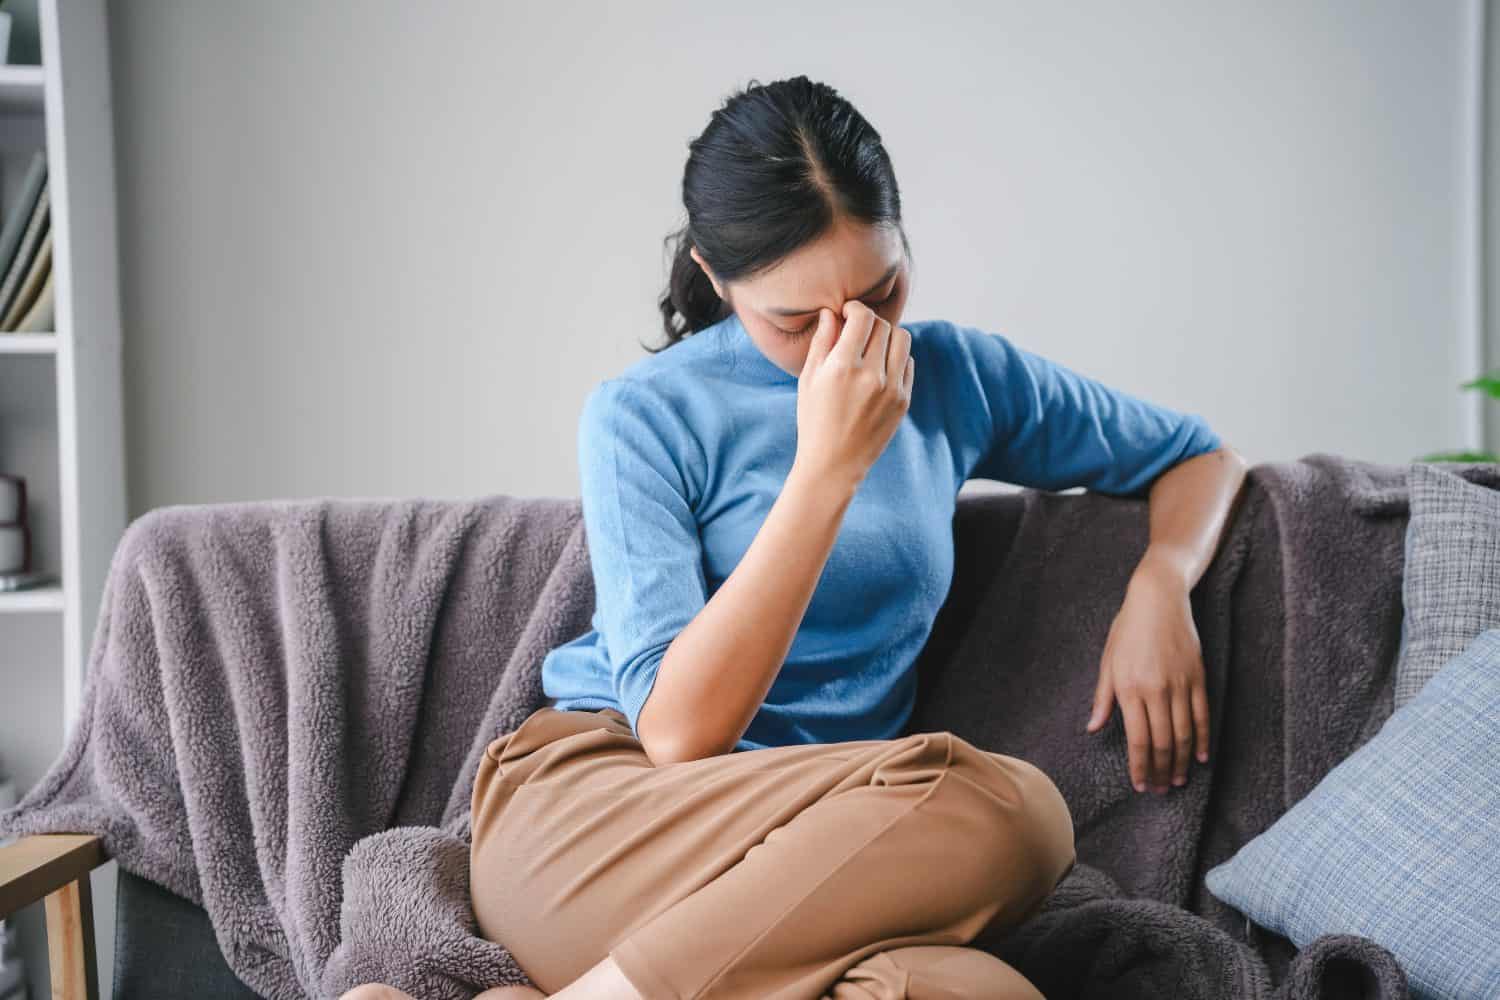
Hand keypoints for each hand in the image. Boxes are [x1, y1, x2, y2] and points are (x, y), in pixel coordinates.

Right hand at [792, 300, 914, 488]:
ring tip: (872, 346)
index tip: (847, 313)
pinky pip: (908, 363)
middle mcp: (870, 376)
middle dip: (869, 322)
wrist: (833, 464)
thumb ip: (822, 342)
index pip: (862, 317)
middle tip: (857, 330)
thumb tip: (831, 313)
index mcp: (842, 368)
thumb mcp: (808, 380)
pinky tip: (880, 367)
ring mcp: (891, 389)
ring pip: (902, 340)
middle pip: (883, 326)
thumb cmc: (813, 420)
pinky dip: (896, 358)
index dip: (855, 308)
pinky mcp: (903, 401)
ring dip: (887, 335)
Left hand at [1085, 558, 1209, 792]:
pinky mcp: (1198, 678)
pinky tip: (1199, 757)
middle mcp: (1157, 691)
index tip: (1140, 785)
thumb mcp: (1108, 661)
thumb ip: (1103, 698)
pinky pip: (1202, 715)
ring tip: (1177, 780)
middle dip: (1160, 771)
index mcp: (1130, 688)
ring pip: (1183, 734)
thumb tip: (1093, 727)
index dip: (1140, 766)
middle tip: (1159, 790)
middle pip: (1162, 742)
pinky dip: (1202, 739)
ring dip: (1180, 761)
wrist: (1159, 600)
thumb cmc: (1128, 630)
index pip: (1138, 740)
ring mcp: (1180, 685)